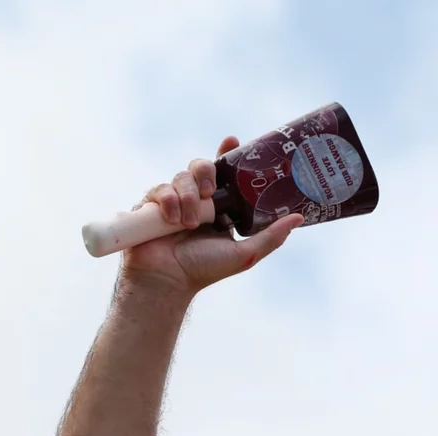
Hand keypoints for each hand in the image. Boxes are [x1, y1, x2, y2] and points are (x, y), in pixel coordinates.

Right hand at [122, 136, 303, 295]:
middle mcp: (195, 201)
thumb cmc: (203, 270)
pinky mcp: (150, 206)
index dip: (226, 155)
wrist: (167, 281)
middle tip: (209, 191)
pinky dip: (168, 201)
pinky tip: (172, 219)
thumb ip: (271, 236)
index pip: (223, 173)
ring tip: (189, 222)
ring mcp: (172, 202)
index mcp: (218, 207)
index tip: (231, 141)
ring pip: (180, 177)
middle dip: (204, 172)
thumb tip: (299, 217)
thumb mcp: (244, 254)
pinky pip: (159, 189)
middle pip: (199, 167)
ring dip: (187, 196)